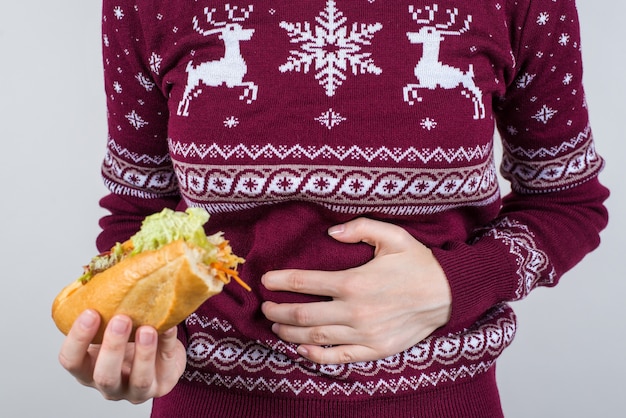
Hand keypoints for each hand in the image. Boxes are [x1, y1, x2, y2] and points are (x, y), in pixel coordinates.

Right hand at [58, 310, 185, 403]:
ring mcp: (136, 389)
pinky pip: (166, 364)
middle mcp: (109, 384)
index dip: (77, 339)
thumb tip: (110, 264)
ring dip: (142, 353)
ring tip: (146, 328)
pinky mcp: (163, 385)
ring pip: (138, 380)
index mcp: (88, 368)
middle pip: (104, 375)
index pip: (71, 360)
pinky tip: (169, 326)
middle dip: (112, 347)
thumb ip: (107, 306)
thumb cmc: (130, 338)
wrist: (160, 355)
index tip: (90, 312)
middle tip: (121, 319)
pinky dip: (168, 343)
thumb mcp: (111, 325)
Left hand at [262, 218, 451, 364]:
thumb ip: (360, 228)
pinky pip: (338, 357)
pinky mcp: (373, 349)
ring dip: (289, 334)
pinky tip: (302, 350)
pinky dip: (315, 355)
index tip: (266, 281)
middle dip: (277, 312)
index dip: (279, 282)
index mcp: (353, 282)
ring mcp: (363, 334)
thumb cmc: (418, 264)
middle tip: (266, 308)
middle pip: (301, 315)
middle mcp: (353, 311)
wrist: (448, 294)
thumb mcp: (392, 236)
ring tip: (276, 328)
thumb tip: (331, 232)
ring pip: (314, 338)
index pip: (303, 283)